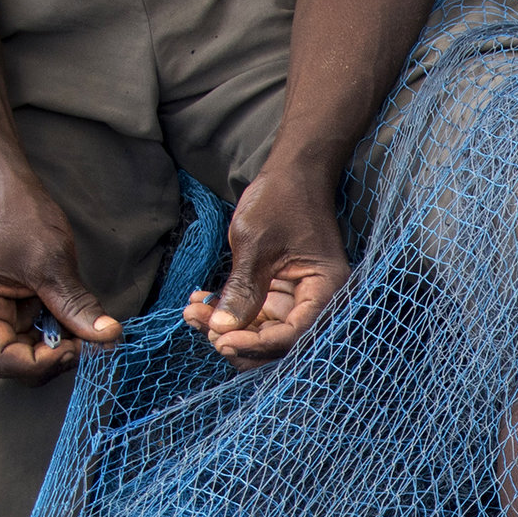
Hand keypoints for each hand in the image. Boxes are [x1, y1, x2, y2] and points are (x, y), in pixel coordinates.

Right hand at [0, 174, 120, 383]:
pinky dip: (61, 336)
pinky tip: (79, 321)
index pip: (2, 362)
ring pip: (30, 356)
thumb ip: (77, 305)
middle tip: (92, 338)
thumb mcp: (51, 263)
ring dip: (63, 348)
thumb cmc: (17, 217)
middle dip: (57, 358)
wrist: (1, 189)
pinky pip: (37, 338)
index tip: (76, 346)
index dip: (42, 364)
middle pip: (18, 365)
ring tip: (88, 327)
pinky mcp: (11, 314)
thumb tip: (109, 337)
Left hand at [184, 166, 350, 369]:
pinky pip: (256, 315)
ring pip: (264, 331)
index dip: (258, 343)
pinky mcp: (281, 293)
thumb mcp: (255, 244)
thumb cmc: (281, 200)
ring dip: (228, 327)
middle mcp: (317, 300)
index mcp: (325, 289)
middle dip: (239, 339)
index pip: (294, 334)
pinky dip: (230, 312)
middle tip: (203, 327)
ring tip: (193, 312)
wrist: (292, 173)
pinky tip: (200, 302)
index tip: (221, 339)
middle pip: (280, 342)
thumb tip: (221, 330)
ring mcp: (298, 298)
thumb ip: (242, 289)